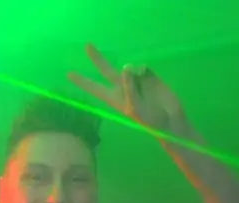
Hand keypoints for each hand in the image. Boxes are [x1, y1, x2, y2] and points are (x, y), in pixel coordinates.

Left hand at [68, 44, 184, 131]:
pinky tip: (150, 80)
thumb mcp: (135, 109)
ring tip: (142, 90)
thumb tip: (126, 68)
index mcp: (114, 99)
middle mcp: (122, 87)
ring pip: (129, 68)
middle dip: (97, 58)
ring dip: (133, 74)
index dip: (83, 82)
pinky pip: (142, 67)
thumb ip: (129, 88)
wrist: (169, 119)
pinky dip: (144, 72)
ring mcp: (135, 80)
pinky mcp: (148, 76)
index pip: (95, 89)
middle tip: (87, 46)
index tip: (69, 74)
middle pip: (106, 70)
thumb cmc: (149, 121)